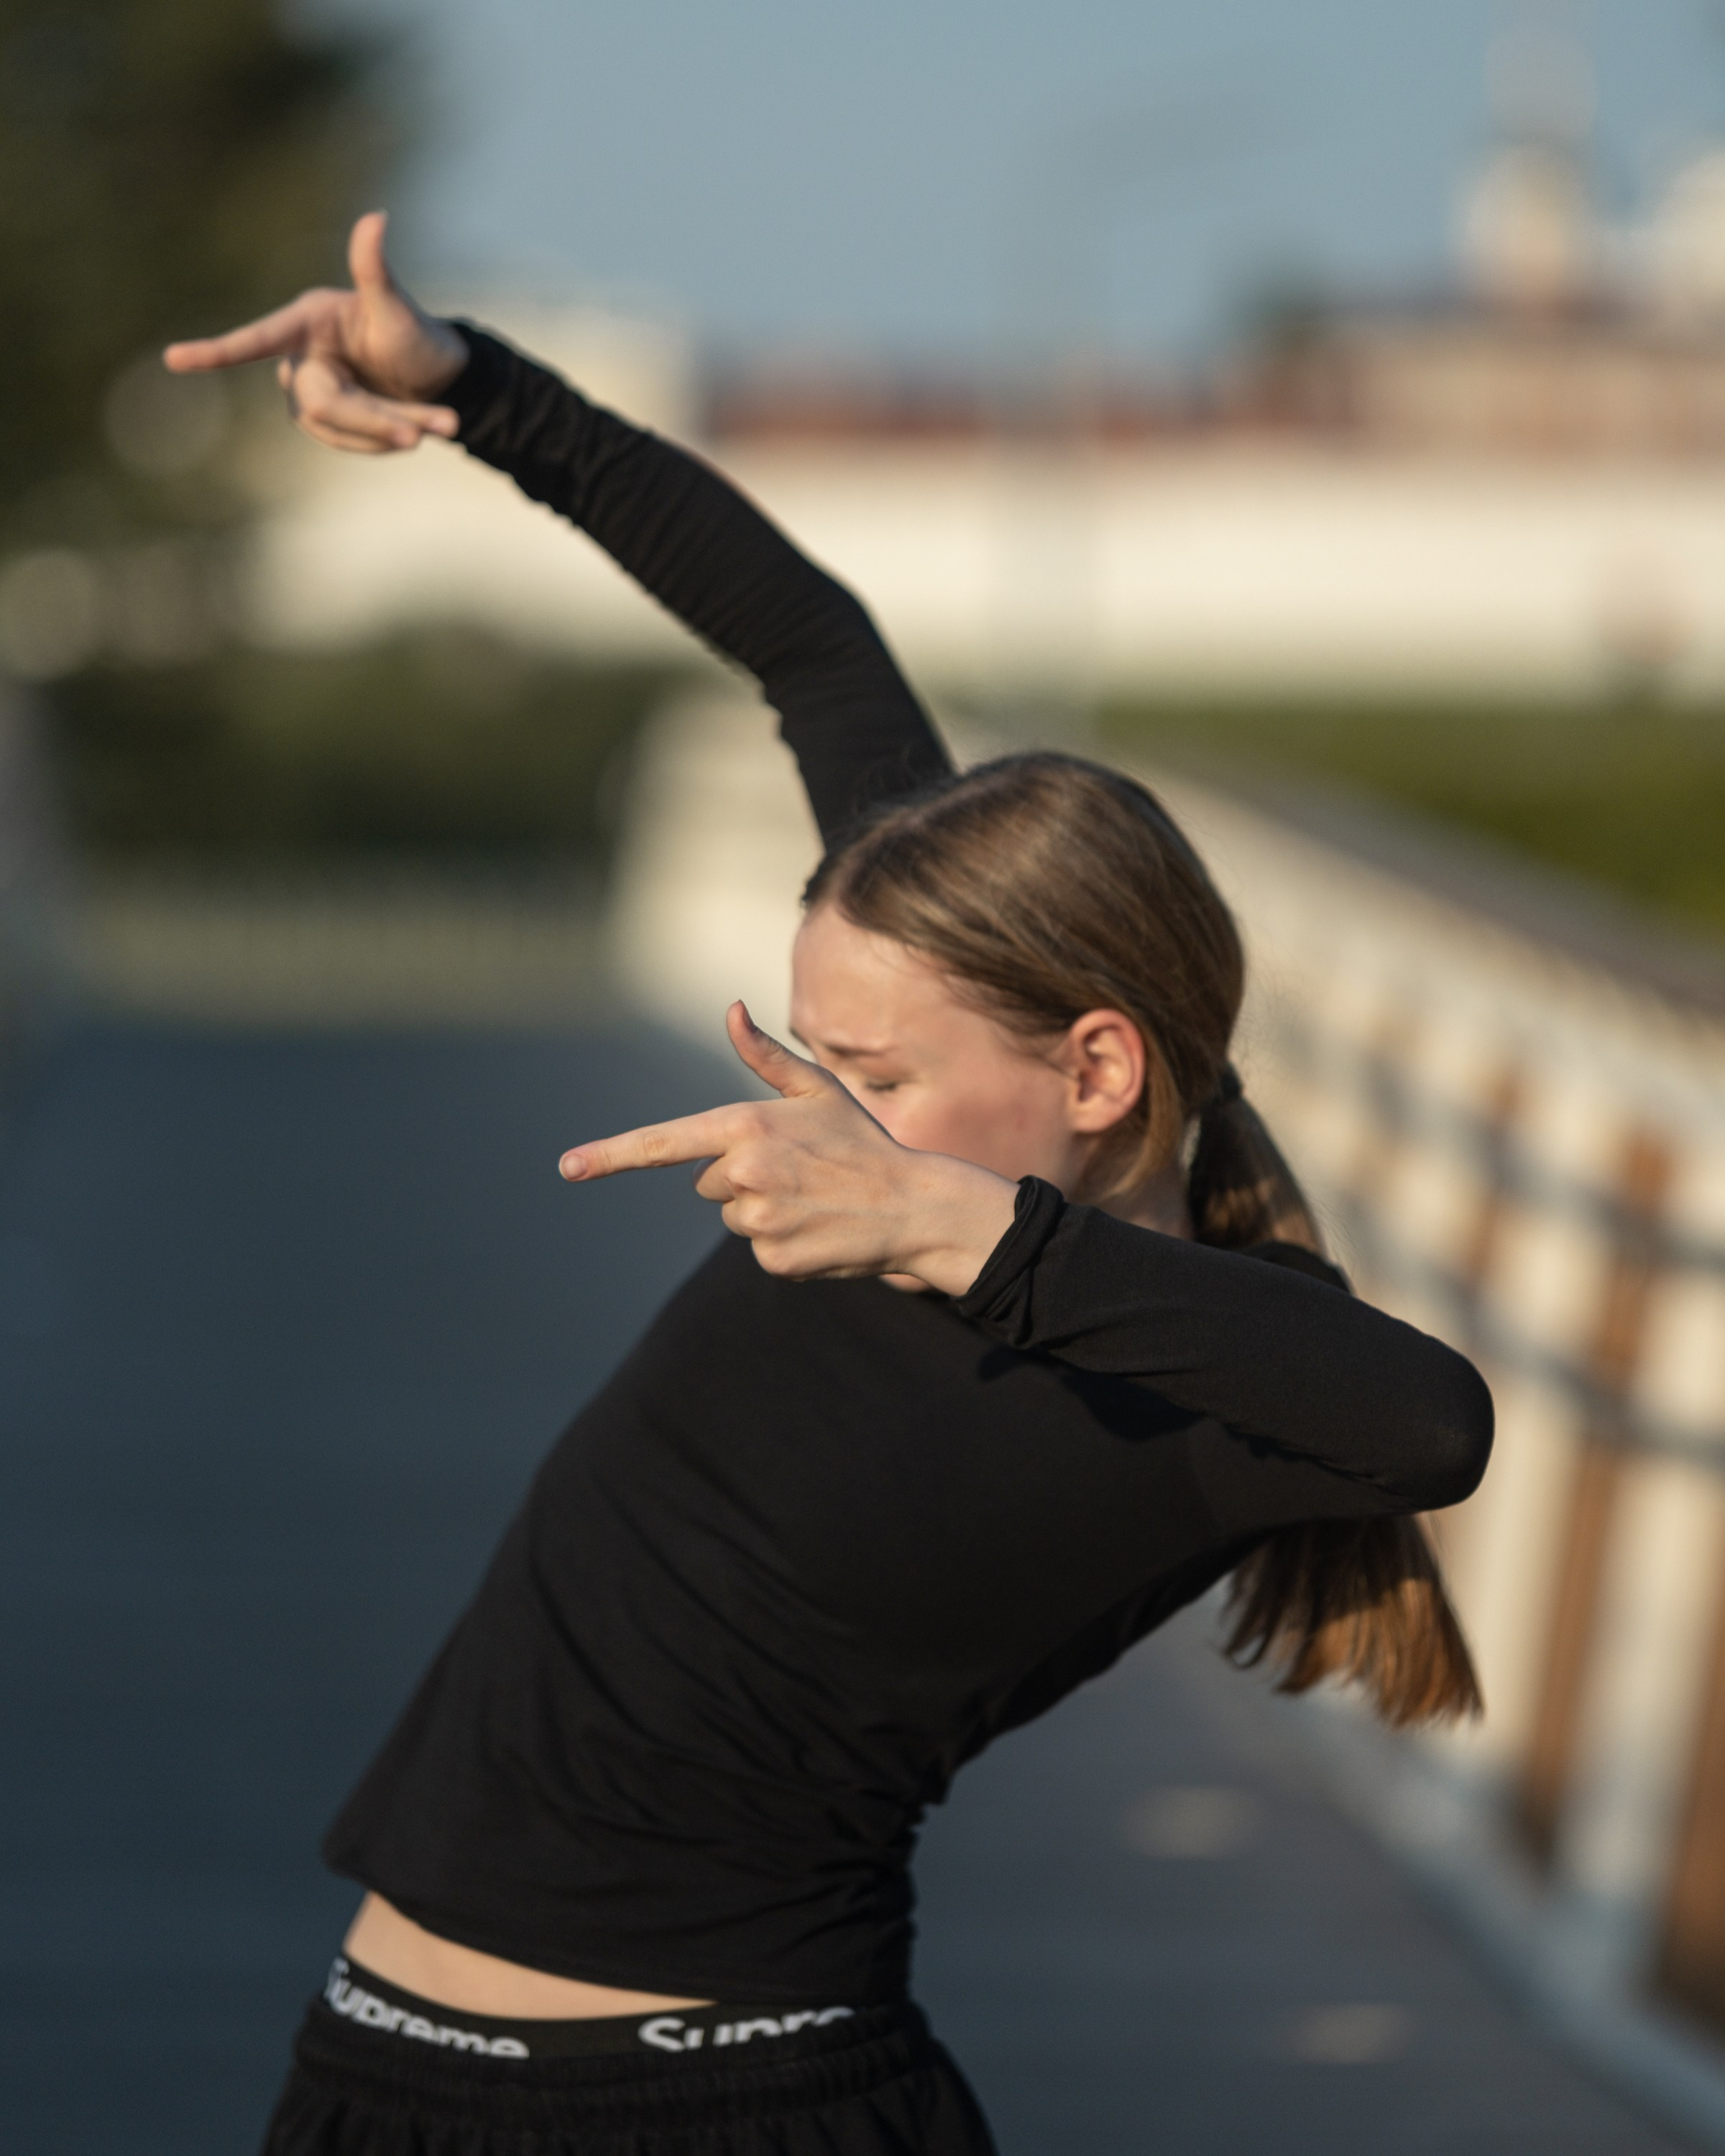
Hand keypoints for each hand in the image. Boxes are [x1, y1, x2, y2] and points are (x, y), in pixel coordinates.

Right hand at [162, 209, 466, 453]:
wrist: (436, 376)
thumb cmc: (417, 337)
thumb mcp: (400, 310)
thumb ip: (377, 272)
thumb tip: (376, 218)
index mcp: (308, 322)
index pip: (258, 340)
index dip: (217, 353)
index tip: (174, 359)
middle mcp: (300, 355)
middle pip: (322, 405)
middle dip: (380, 419)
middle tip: (444, 424)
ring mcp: (308, 391)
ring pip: (338, 429)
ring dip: (393, 431)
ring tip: (443, 421)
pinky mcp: (323, 421)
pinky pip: (348, 444)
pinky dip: (386, 442)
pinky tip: (417, 431)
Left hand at [560, 1003, 1018, 1294]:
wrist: (913, 1206)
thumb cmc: (862, 1141)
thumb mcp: (817, 1090)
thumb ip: (765, 1056)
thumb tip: (729, 1009)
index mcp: (746, 1127)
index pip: (664, 1143)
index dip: (610, 1155)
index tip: (567, 1167)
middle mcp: (743, 1175)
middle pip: (705, 1182)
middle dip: (741, 1176)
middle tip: (797, 1170)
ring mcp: (756, 1222)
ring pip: (730, 1215)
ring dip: (760, 1208)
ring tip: (811, 1198)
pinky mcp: (772, 1259)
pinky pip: (755, 1248)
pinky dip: (780, 1239)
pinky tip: (818, 1227)